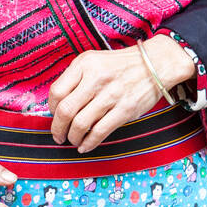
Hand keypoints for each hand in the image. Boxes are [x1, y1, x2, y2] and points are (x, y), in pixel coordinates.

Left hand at [47, 35, 195, 154]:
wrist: (155, 64)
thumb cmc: (121, 65)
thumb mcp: (94, 61)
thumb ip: (76, 78)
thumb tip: (58, 105)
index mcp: (84, 64)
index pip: (57, 91)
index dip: (51, 108)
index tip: (54, 115)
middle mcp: (96, 78)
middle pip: (65, 110)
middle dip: (57, 128)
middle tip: (58, 135)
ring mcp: (111, 95)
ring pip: (80, 124)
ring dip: (72, 137)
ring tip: (72, 140)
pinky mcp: (125, 110)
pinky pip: (100, 131)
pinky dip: (89, 142)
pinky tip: (85, 146)